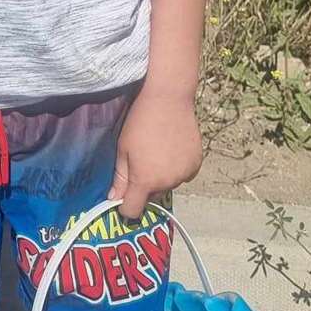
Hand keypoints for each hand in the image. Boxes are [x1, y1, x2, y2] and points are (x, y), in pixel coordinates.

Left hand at [108, 90, 202, 220]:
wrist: (168, 99)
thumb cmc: (140, 121)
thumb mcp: (123, 149)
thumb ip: (120, 178)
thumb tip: (114, 199)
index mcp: (145, 181)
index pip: (133, 211)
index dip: (125, 207)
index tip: (122, 196)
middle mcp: (167, 183)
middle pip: (151, 196)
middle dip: (144, 186)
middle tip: (141, 160)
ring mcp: (184, 175)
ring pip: (168, 185)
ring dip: (162, 176)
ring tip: (157, 150)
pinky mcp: (196, 164)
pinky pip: (183, 175)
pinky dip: (176, 168)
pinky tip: (171, 148)